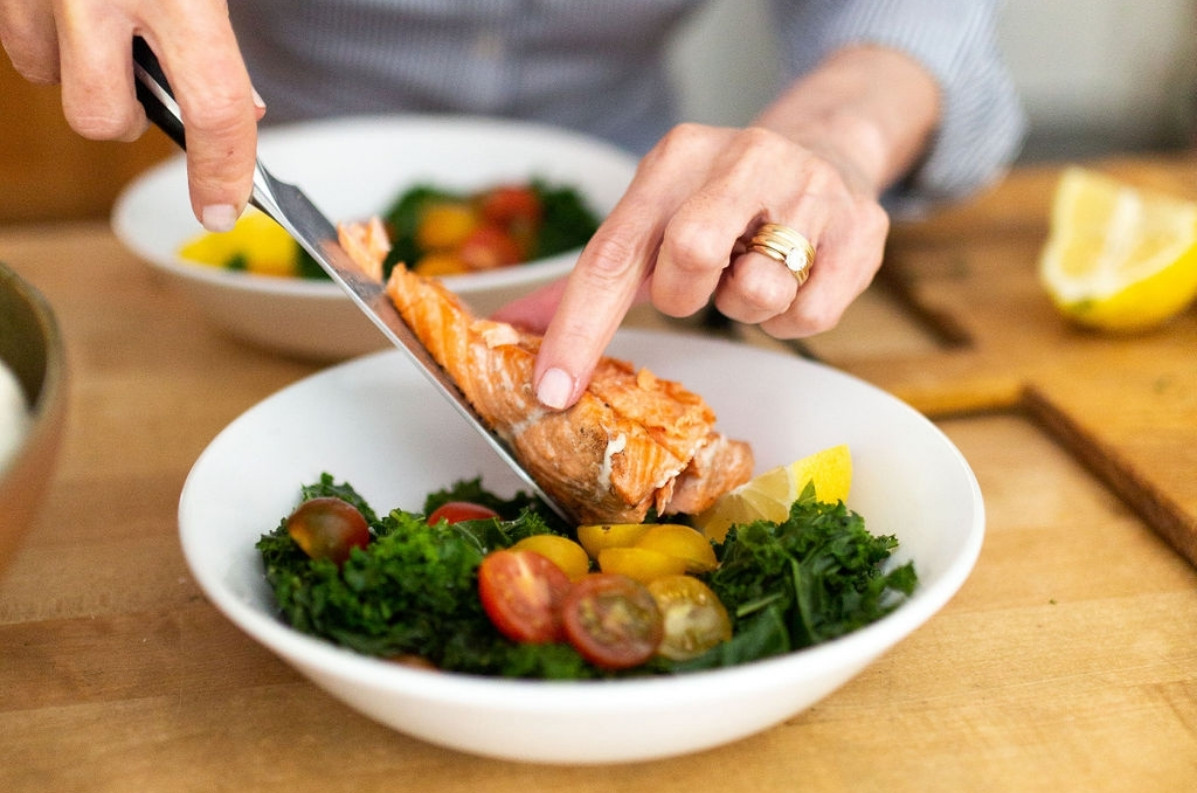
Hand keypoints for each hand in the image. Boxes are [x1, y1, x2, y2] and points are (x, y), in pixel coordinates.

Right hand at [0, 0, 261, 229]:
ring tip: (106, 31)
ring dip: (79, 74)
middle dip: (127, 120)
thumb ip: (218, 34)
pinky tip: (74, 10)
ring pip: (47, 79)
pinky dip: (47, 40)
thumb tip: (246, 108)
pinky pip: (20, 42)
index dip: (222, 171)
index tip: (221, 209)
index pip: (212, 107)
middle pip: (102, 118)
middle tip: (149, 89)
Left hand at [494, 45, 938, 410]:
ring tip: (753, 270)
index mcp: (676, 158)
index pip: (613, 252)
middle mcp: (744, 158)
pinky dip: (791, 317)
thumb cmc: (723, 200)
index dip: (579, 328)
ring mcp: (810, 190)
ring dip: (743, 305)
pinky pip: (808, 317)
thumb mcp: (656, 216)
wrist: (828, 148)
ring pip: (755, 294)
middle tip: (702, 283)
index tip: (553, 389)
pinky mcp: (862, 229)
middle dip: (686, 295)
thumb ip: (592, 277)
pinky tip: (794, 279)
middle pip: (689, 258)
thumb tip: (516, 327)